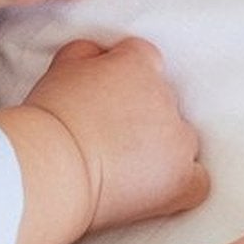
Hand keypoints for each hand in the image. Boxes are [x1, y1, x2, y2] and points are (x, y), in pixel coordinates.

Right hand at [23, 37, 207, 232]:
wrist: (49, 167)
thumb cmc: (47, 120)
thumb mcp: (60, 68)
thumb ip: (87, 54)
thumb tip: (99, 55)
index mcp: (139, 64)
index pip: (143, 60)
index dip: (122, 79)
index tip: (103, 98)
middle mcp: (166, 97)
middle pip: (163, 101)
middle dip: (140, 116)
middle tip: (104, 136)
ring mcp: (178, 140)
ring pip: (180, 139)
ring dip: (159, 149)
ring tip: (121, 167)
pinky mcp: (181, 180)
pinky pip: (196, 180)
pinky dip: (180, 184)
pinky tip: (155, 189)